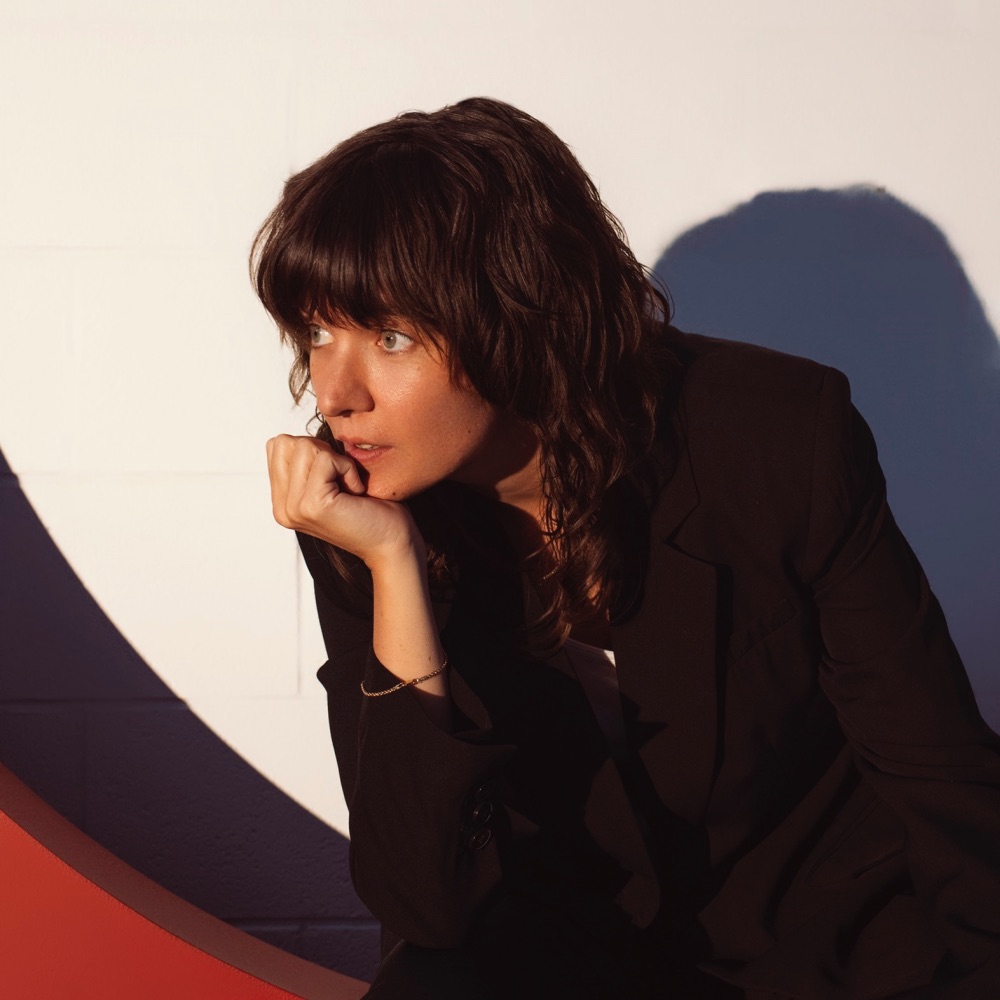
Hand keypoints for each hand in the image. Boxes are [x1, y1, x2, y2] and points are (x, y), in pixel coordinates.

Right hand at [265, 435, 422, 566]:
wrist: (392, 543)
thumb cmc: (371, 509)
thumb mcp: (328, 481)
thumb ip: (304, 465)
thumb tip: (293, 437)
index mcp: (282, 502)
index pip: (277, 445)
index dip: (312, 448)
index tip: (333, 473)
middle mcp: (282, 508)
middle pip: (286, 442)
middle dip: (321, 450)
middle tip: (342, 479)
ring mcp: (294, 508)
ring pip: (305, 447)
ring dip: (336, 460)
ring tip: (349, 487)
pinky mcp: (312, 505)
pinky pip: (325, 459)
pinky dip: (347, 468)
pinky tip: (357, 491)